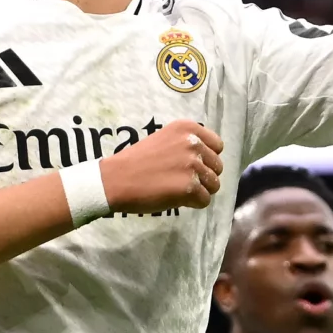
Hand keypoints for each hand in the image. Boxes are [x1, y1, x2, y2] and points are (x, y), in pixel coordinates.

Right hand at [99, 119, 223, 214]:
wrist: (115, 179)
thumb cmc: (136, 161)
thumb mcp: (164, 139)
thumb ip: (186, 144)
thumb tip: (207, 158)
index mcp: (187, 128)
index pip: (217, 145)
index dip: (207, 159)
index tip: (192, 165)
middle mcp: (193, 144)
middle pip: (217, 167)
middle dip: (204, 176)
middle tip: (182, 180)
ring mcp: (193, 166)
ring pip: (214, 185)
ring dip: (200, 191)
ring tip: (179, 190)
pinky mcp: (189, 187)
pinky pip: (205, 200)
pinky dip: (193, 204)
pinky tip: (176, 199)